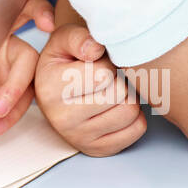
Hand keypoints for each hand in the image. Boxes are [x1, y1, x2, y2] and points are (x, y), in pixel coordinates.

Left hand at [0, 0, 55, 133]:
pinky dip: (10, 117)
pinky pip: (19, 105)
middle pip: (32, 55)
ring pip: (27, 85)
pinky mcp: (11, 94)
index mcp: (4, 17)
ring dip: (15, 100)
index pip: (28, 7)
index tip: (43, 20)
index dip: (39, 10)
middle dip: (31, 73)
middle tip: (14, 95)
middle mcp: (14, 42)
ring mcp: (14, 70)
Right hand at [33, 24, 146, 156]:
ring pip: (130, 112)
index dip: (106, 63)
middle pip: (120, 94)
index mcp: (50, 89)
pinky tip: (116, 107)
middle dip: (118, 80)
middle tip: (105, 79)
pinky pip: (137, 130)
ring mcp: (80, 138)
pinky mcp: (98, 150)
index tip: (94, 64)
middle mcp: (61, 119)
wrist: (54, 89)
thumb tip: (96, 49)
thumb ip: (78, 37)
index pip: (103, 74)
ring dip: (127, 97)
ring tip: (111, 91)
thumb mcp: (63, 40)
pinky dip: (134, 116)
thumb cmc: (63, 61)